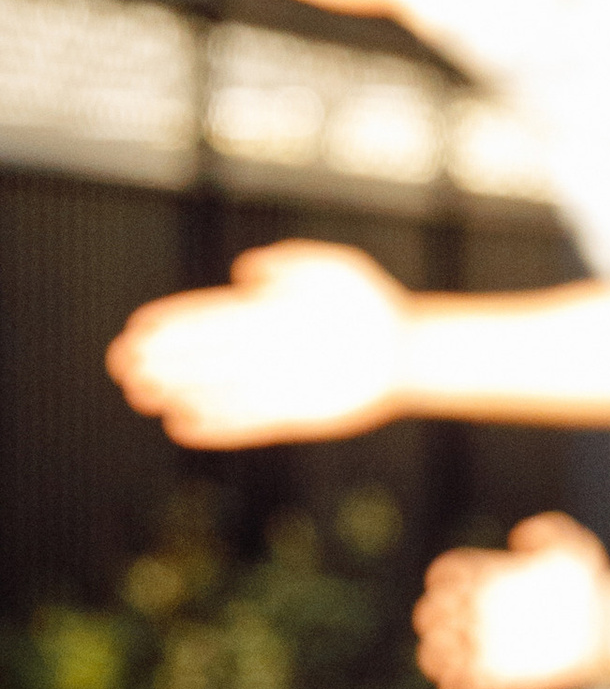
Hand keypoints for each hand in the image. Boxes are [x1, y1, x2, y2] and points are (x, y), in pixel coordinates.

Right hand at [106, 242, 413, 447]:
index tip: (137, 328)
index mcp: (264, 312)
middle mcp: (263, 349)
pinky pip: (247, 422)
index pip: (208, 316)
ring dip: (177, 391)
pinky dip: (216, 425)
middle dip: (162, 358)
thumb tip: (242, 273)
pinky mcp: (293, 415)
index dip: (172, 322)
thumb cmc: (369, 301)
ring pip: (216, 388)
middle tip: (121, 364)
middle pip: (203, 354)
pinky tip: (181, 424)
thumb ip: (290, 263)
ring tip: (140, 394)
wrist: (409, 348)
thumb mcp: (333, 268)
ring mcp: (276, 382)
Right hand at [414, 513, 609, 688]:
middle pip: (428, 616)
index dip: (443, 578)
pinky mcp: (497, 682)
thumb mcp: (575, 548)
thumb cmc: (590, 582)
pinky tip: (480, 686)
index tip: (471, 584)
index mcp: (488, 579)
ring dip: (435, 658)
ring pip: (432, 658)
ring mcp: (485, 649)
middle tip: (465, 621)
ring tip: (466, 654)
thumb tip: (517, 540)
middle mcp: (480, 614)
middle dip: (433, 618)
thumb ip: (549, 532)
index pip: (444, 575)